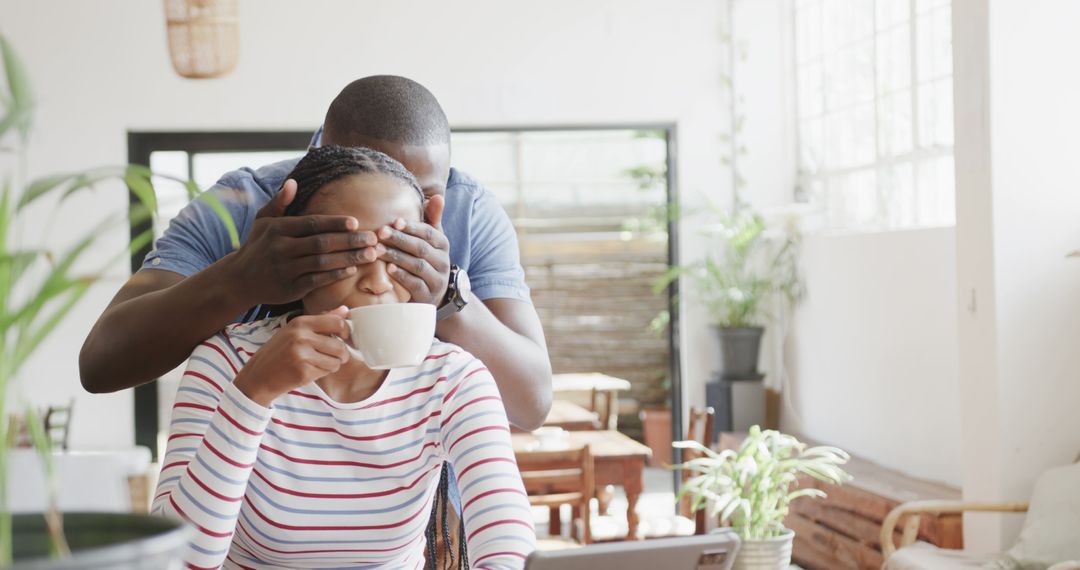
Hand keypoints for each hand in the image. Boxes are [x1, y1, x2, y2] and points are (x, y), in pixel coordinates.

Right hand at [226, 179, 385, 305]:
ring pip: (323, 262)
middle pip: (322, 243)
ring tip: (370, 254)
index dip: (335, 223)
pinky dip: (335, 275)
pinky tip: (351, 269)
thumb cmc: (257, 246)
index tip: (356, 222)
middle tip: (372, 239)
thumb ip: (279, 203)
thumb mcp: (263, 221)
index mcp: (278, 229)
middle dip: (350, 241)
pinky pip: (317, 280)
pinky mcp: (291, 288)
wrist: (239, 279)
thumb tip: (292, 182)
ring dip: (349, 258)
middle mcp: (282, 248)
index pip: (312, 224)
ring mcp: (286, 269)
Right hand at [233, 307, 350, 405]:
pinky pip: (327, 372)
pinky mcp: (303, 371)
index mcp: (300, 322)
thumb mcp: (296, 330)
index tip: (344, 339)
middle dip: (342, 354)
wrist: (258, 375)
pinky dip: (322, 373)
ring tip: (319, 363)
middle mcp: (301, 336)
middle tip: (334, 357)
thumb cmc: (279, 351)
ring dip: (332, 365)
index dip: (346, 332)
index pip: (337, 323)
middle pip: (340, 346)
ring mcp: (302, 354)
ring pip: (336, 361)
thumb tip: (345, 310)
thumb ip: (322, 319)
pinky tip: (309, 370)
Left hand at [377, 195, 450, 304]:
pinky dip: (402, 276)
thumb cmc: (426, 260)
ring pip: (417, 265)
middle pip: (421, 248)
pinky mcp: (428, 296)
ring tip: (378, 250)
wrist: (433, 294)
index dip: (411, 227)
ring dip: (397, 256)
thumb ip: (433, 218)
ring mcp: (437, 280)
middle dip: (399, 240)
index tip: (393, 221)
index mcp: (443, 245)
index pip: (428, 233)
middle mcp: (443, 262)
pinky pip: (416, 284)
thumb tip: (438, 196)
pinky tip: (389, 269)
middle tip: (380, 233)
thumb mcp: (431, 240)